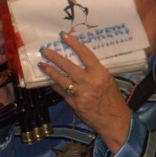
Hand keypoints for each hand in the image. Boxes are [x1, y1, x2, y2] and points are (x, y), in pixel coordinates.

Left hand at [39, 30, 131, 153]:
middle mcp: (89, 81)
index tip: (64, 36)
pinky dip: (55, 85)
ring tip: (42, 64)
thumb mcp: (108, 80)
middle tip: (45, 50)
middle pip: (68, 66)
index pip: (85, 54)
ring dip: (50, 71)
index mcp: (100, 73)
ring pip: (61, 79)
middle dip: (55, 57)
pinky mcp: (74, 103)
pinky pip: (61, 91)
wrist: (113, 120)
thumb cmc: (113, 99)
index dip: (74, 44)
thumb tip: (81, 62)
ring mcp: (80, 93)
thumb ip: (95, 72)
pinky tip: (48, 80)